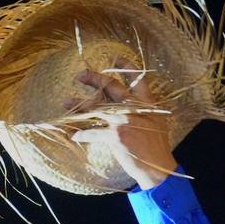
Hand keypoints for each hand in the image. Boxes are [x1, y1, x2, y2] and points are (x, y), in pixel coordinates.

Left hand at [66, 58, 177, 189]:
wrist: (157, 166)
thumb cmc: (156, 146)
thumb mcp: (155, 121)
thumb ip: (141, 110)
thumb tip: (124, 103)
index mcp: (147, 102)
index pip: (137, 78)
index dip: (126, 66)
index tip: (115, 57)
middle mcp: (134, 107)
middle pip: (111, 86)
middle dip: (94, 78)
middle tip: (80, 74)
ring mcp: (124, 121)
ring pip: (96, 108)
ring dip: (80, 105)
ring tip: (67, 102)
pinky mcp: (115, 136)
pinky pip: (93, 132)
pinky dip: (82, 134)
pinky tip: (73, 135)